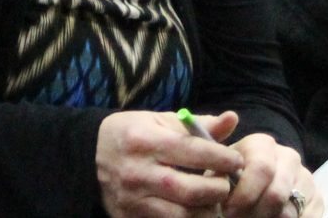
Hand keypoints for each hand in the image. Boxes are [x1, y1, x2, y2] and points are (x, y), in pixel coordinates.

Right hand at [95, 111, 239, 217]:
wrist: (90, 156)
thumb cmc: (133, 134)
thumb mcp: (160, 121)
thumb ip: (198, 124)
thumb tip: (232, 119)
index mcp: (145, 140)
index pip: (192, 151)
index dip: (221, 158)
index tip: (237, 161)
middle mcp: (138, 172)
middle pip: (190, 190)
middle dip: (218, 189)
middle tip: (226, 184)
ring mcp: (132, 200)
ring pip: (182, 215)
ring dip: (207, 211)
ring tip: (213, 201)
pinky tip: (196, 211)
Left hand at [222, 124, 314, 217]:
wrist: (252, 188)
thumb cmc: (230, 179)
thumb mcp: (219, 168)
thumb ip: (218, 155)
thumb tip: (230, 117)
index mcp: (262, 144)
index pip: (261, 168)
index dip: (244, 194)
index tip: (229, 210)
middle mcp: (288, 157)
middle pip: (276, 194)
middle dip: (254, 213)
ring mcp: (305, 177)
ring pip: (289, 211)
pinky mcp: (317, 198)